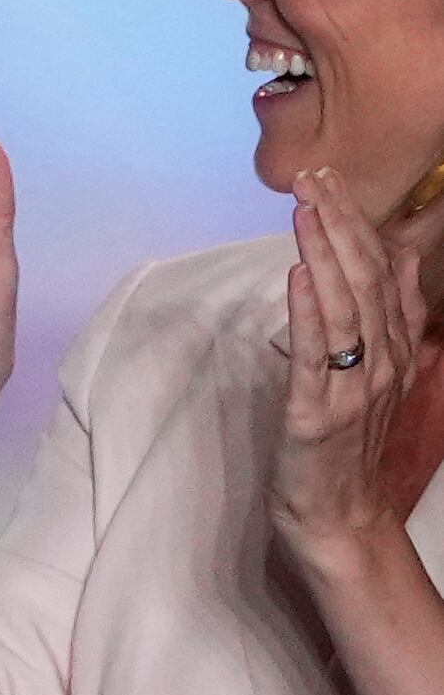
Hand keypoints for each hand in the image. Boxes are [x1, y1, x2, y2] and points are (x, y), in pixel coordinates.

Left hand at [272, 168, 443, 579]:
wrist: (341, 518)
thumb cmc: (347, 444)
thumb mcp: (376, 373)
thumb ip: (386, 318)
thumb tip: (397, 260)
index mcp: (396, 351)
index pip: (382, 273)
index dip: (360, 222)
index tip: (333, 178)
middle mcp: (383, 363)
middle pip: (366, 280)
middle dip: (340, 223)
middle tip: (314, 176)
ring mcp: (353, 389)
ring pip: (344, 308)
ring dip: (324, 252)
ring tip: (305, 207)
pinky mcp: (316, 415)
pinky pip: (314, 355)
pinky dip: (307, 310)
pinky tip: (298, 274)